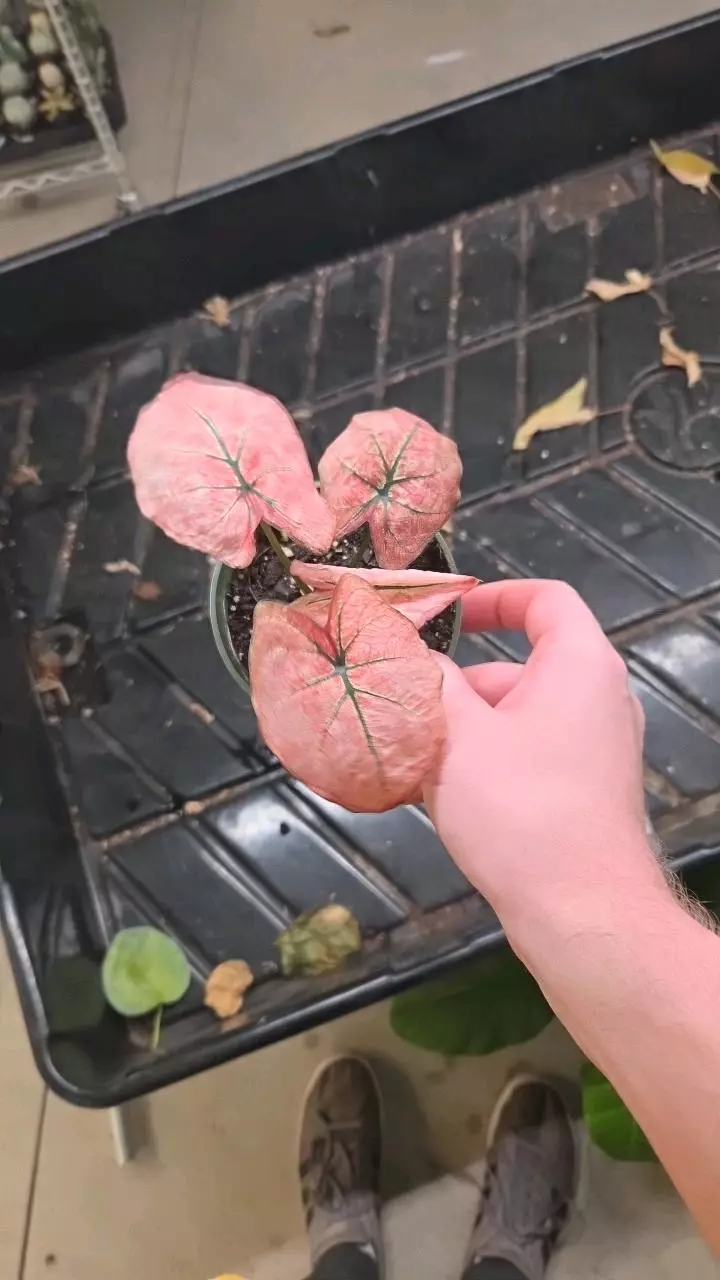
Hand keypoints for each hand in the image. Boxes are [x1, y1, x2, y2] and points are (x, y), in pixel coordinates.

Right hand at [424, 579, 663, 929]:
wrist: (581, 913)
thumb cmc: (521, 811)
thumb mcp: (457, 735)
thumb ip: (428, 682)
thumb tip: (405, 653)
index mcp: (580, 665)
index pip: (544, 599)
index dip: (491, 597)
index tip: (444, 617)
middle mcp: (599, 698)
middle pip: (520, 665)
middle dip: (458, 683)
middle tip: (404, 702)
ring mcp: (597, 749)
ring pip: (518, 717)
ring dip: (464, 729)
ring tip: (409, 757)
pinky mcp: (587, 792)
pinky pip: (529, 756)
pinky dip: (487, 761)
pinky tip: (437, 794)